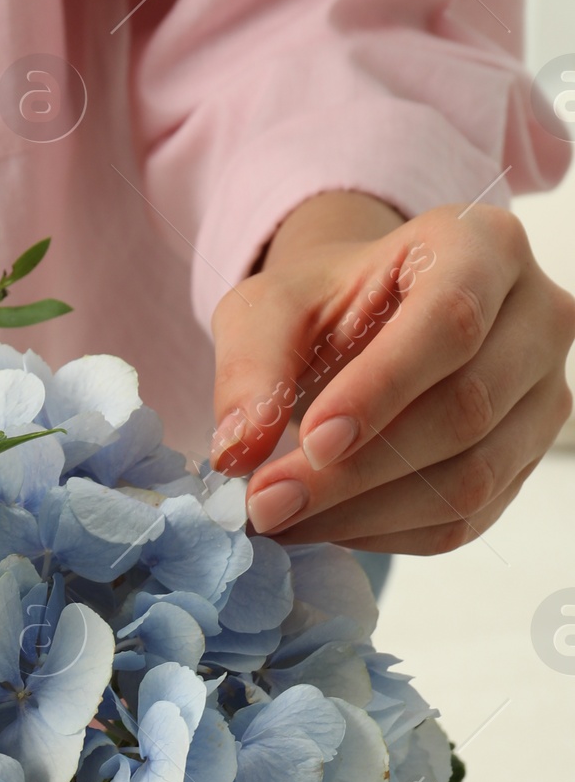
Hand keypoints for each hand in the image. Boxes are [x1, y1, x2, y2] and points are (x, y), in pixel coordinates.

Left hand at [209, 192, 574, 552]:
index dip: (382, 389)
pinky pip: (463, 521)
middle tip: (267, 502)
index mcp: (482, 246)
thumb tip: (239, 452)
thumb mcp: (266, 312)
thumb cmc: (321, 308)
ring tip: (282, 518)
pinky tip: (323, 524)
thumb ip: (249, 368)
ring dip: (364, 514)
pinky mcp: (522, 461)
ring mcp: (541, 396)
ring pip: (470, 479)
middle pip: (466, 409)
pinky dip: (384, 535)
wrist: (359, 330)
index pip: (452, 321)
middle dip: (357, 470)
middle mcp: (536, 317)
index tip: (310, 440)